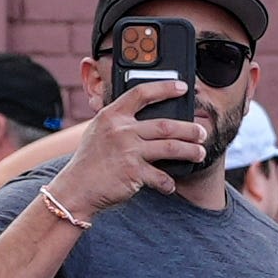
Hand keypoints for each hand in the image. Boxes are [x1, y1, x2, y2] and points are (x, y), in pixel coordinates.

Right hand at [77, 71, 209, 201]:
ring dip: (190, 150)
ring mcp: (128, 151)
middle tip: (202, 132)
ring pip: (171, 147)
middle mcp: (121, 130)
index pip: (141, 93)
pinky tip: (170, 184)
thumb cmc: (89, 161)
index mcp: (111, 115)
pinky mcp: (134, 172)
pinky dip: (168, 182)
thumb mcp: (98, 131)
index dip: (165, 88)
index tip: (182, 87)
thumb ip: (119, 121)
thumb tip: (148, 116)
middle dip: (190, 129)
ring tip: (200, 152)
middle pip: (166, 124)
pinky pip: (161, 176)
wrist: (75, 189)